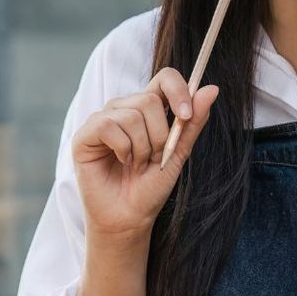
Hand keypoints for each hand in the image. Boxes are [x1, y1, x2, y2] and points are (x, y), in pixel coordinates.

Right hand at [72, 67, 219, 239]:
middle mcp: (123, 109)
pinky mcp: (85, 135)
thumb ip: (192, 122)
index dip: (178, 90)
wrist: (130, 217)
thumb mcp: (178, 153)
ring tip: (136, 165)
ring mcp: (102, 120)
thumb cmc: (150, 187)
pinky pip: (108, 126)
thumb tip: (212, 89)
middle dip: (159, 136)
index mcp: (147, 109)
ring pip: (131, 115)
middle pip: (149, 100)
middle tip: (153, 158)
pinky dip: (122, 148)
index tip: (186, 116)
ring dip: (141, 148)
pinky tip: (120, 161)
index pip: (164, 78)